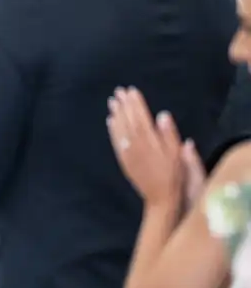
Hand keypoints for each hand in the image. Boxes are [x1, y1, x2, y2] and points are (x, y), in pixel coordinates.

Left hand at [107, 87, 196, 209]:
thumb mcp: (177, 154)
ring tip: (112, 102)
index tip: (132, 90)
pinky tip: (110, 121)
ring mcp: (128, 152)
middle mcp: (136, 144)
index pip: (141, 117)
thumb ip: (169, 134)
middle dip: (124, 105)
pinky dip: (112, 130)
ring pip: (119, 129)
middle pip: (128, 120)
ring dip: (116, 114)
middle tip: (119, 91)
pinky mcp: (124, 160)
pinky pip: (116, 141)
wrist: (160, 197)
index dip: (136, 103)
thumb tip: (162, 115)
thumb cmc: (174, 174)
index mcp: (150, 140)